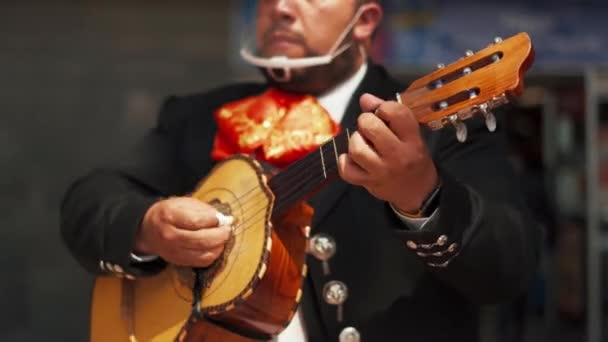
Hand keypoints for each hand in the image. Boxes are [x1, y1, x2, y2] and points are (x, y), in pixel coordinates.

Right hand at [135, 197, 231, 266]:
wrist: (148, 230)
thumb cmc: (169, 213)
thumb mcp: (183, 203)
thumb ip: (203, 210)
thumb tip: (223, 219)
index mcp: (169, 216)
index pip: (196, 221)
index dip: (214, 220)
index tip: (223, 218)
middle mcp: (170, 235)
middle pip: (202, 240)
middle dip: (221, 235)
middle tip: (228, 229)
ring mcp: (174, 251)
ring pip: (204, 254)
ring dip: (219, 246)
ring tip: (223, 237)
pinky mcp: (179, 261)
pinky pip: (202, 262)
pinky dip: (213, 255)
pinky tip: (216, 246)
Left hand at [338, 93, 438, 212]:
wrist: (418, 191)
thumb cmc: (412, 156)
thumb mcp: (410, 133)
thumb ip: (389, 113)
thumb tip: (365, 98)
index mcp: (412, 139)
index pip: (395, 112)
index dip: (382, 107)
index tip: (383, 113)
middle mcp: (398, 155)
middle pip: (370, 126)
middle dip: (365, 122)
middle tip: (370, 129)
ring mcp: (382, 170)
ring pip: (356, 147)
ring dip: (355, 141)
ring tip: (363, 143)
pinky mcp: (368, 183)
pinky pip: (346, 169)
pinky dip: (345, 161)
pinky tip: (354, 159)